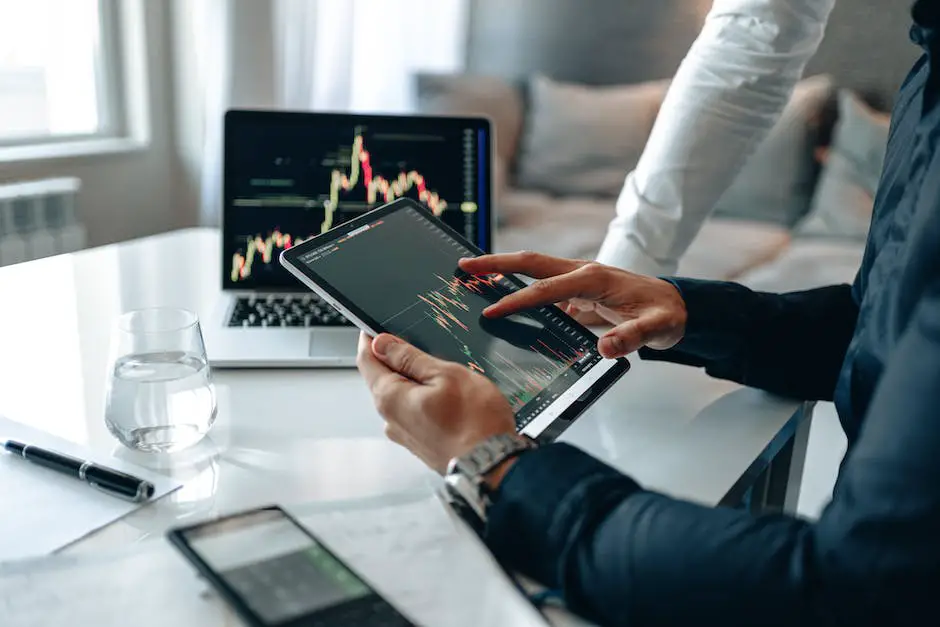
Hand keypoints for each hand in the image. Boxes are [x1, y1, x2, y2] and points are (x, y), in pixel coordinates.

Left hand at [356, 332, 515, 473]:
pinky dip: (423, 398)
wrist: (494, 465)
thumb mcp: (446, 374)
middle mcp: (391, 419)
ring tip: (442, 371)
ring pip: (401, 395)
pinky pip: (414, 412)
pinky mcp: (421, 443)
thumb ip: (410, 358)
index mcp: (390, 398)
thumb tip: (382, 343)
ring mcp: (405, 434)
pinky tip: (446, 395)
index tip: (377, 326)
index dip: (370, 339)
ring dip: (414, 380)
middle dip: (396, 359)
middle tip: (420, 344)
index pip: (366, 360)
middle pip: (382, 378)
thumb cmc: (476, 423)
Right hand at [458, 252, 686, 358]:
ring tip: (470, 277)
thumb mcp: (658, 329)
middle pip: (531, 262)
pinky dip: (519, 289)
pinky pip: (541, 287)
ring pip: (533, 271)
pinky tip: (501, 300)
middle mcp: (582, 272)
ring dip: (502, 272)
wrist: (678, 307)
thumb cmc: (667, 315)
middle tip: (463, 265)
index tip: (492, 311)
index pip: (548, 288)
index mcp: (595, 279)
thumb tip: (606, 348)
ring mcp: (578, 280)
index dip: (518, 299)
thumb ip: (633, 338)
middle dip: (496, 263)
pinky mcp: (577, 292)